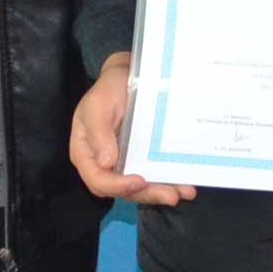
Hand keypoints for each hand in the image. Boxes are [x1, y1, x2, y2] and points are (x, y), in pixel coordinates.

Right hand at [69, 54, 193, 205]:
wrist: (127, 76)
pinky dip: (170, 181)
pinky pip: (154, 174)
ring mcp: (126, 162)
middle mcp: (105, 164)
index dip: (117, 186)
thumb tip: (106, 162)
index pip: (98, 180)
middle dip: (148, 194)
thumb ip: (99, 132)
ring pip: (142, 187)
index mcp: (86, 154)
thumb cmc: (107, 89)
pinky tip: (186, 184)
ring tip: (184, 192)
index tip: (138, 181)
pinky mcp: (143, 158)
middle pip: (123, 189)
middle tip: (171, 196)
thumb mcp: (98, 105)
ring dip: (163, 191)